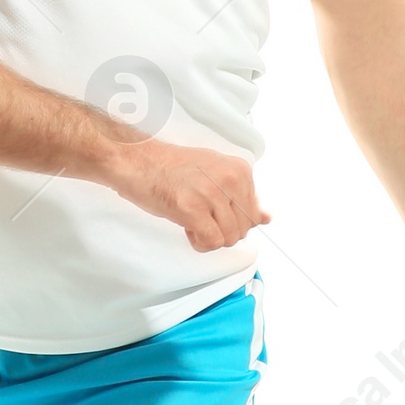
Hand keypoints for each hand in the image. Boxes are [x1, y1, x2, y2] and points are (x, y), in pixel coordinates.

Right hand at [107, 136, 269, 251]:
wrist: (139, 161)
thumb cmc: (172, 168)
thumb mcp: (216, 173)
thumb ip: (242, 196)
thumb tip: (265, 218)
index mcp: (239, 170)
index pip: (254, 213)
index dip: (232, 219)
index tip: (213, 209)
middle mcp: (230, 180)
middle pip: (244, 228)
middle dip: (223, 230)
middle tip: (201, 216)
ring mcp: (212, 194)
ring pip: (230, 238)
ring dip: (210, 237)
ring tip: (192, 220)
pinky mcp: (192, 209)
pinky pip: (212, 242)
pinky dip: (200, 243)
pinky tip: (187, 228)